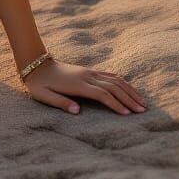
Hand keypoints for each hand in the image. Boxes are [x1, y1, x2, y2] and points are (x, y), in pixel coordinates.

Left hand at [23, 58, 147, 115]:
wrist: (36, 64)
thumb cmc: (39, 83)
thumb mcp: (44, 96)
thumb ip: (61, 103)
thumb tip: (77, 111)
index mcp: (78, 84)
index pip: (102, 94)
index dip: (115, 104)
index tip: (127, 114)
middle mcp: (87, 76)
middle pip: (113, 87)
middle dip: (128, 98)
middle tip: (142, 111)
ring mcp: (89, 72)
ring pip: (114, 80)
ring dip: (129, 90)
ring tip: (142, 102)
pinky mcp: (89, 71)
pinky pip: (109, 75)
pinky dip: (122, 82)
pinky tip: (130, 88)